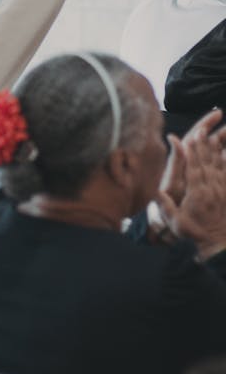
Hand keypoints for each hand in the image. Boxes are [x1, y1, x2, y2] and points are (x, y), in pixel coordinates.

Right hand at [158, 126, 225, 259]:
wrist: (217, 244)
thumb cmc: (193, 232)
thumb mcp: (175, 221)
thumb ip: (165, 205)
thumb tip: (154, 191)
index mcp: (197, 194)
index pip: (194, 168)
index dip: (193, 152)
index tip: (192, 137)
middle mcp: (211, 190)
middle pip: (207, 163)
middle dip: (204, 145)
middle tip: (203, 129)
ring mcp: (221, 192)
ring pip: (219, 166)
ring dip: (216, 150)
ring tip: (214, 136)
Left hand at [160, 110, 225, 206]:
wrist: (173, 217)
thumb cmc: (170, 199)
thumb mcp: (173, 179)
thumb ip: (176, 159)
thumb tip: (172, 136)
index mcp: (184, 157)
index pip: (196, 135)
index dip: (206, 123)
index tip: (218, 113)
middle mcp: (193, 161)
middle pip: (209, 141)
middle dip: (221, 132)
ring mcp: (201, 170)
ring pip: (217, 152)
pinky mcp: (208, 180)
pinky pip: (221, 166)